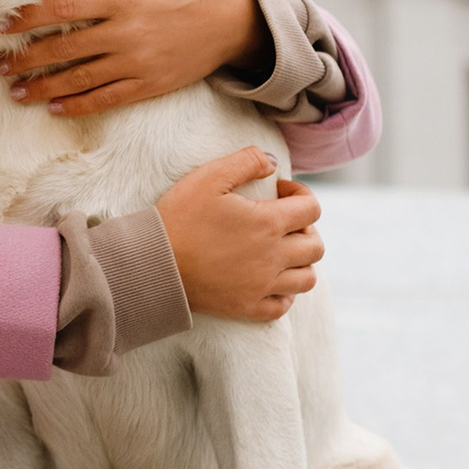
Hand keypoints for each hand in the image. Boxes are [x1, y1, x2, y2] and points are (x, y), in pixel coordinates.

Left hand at [0, 0, 268, 116]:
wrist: (232, 20)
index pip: (63, 7)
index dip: (28, 17)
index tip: (1, 25)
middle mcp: (126, 32)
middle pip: (64, 48)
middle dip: (26, 58)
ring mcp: (137, 62)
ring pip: (80, 79)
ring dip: (43, 87)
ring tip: (16, 92)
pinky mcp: (148, 84)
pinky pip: (106, 99)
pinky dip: (77, 105)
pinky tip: (53, 108)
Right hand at [155, 148, 322, 321]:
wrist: (153, 264)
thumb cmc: (178, 218)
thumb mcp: (208, 177)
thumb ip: (246, 161)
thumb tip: (272, 162)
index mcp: (268, 223)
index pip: (312, 209)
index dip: (301, 195)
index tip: (279, 193)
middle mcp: (273, 257)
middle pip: (316, 246)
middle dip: (306, 228)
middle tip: (282, 222)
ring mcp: (262, 286)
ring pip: (307, 279)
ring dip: (301, 262)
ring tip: (280, 251)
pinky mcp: (247, 307)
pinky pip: (283, 306)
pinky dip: (285, 293)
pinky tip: (269, 280)